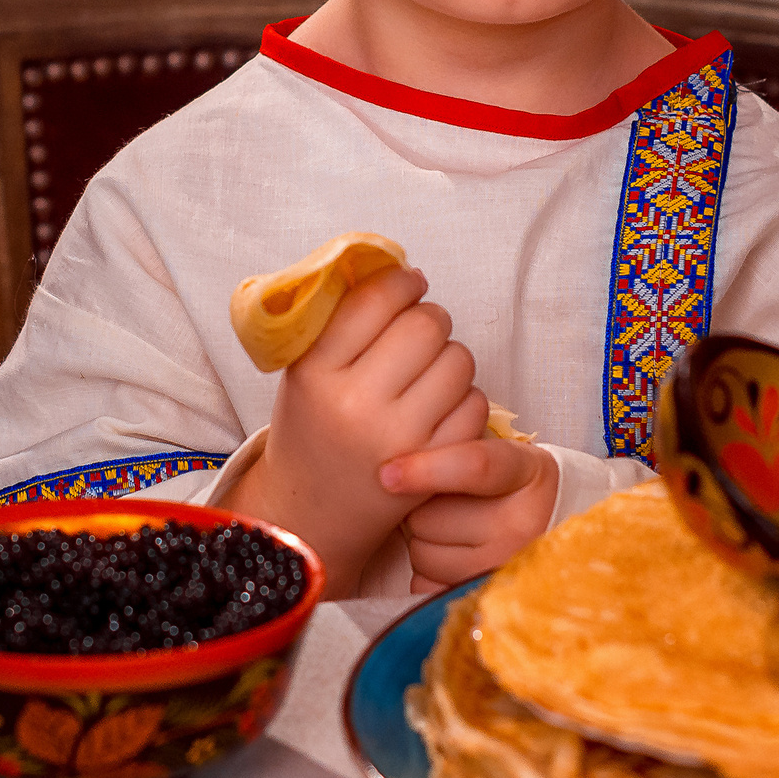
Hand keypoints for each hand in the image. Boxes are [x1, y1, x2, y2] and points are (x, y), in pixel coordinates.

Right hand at [226, 266, 484, 593]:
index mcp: (315, 374)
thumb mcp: (304, 373)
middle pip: (426, 325)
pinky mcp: (432, 466)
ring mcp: (398, 438)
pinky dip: (464, 398)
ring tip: (428, 370)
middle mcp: (355, 405)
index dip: (401, 281)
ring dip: (451, 357)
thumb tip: (389, 264)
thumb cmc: (313, 427)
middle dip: (430, 318)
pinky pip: (474, 404)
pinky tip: (439, 406)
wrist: (312, 513)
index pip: (374, 301)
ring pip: (458, 361)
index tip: (409, 282)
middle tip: (421, 327)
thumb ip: (337, 323)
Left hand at [387, 437, 560, 593]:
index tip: (387, 474)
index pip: (475, 467)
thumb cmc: (506, 483)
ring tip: (448, 530)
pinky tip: (451, 556)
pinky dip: (426, 573)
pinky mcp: (487, 595)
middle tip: (438, 503)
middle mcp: (524, 523)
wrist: (547, 526)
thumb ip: (456, 446)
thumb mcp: (497, 453)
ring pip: (423, 554)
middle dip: (419, 509)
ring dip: (421, 541)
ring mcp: (507, 566)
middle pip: (431, 517)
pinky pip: (426, 585)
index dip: (426, 469)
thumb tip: (391, 467)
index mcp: (529, 472)